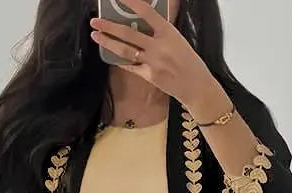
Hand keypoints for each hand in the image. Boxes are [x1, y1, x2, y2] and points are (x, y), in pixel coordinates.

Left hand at [89, 0, 229, 119]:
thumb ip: (160, 30)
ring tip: (96, 36)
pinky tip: (110, 55)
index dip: (131, 3)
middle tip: (95, 20)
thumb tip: (142, 21)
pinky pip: (130, 66)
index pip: (147, 12)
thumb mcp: (177, 39)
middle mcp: (159, 45)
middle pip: (129, 33)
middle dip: (109, 26)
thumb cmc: (188, 61)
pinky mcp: (149, 76)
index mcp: (168, 32)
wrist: (196, 86)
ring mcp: (153, 62)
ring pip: (125, 50)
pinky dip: (120, 60)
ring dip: (108, 42)